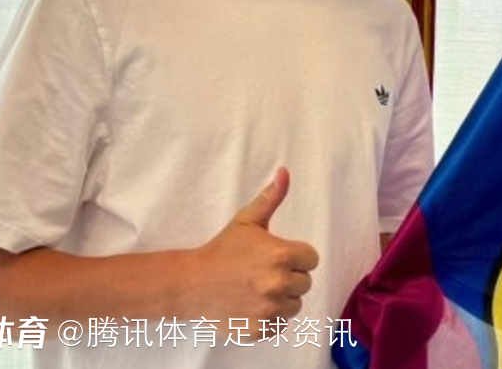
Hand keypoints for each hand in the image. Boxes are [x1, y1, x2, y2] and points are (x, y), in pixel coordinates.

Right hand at [189, 168, 318, 332]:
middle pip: (304, 283)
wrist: (190, 284)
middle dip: (289, 277)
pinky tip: (251, 304)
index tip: (277, 256)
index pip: (311, 259)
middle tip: (263, 272)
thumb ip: (271, 198)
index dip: (296, 257)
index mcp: (281, 255)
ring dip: (281, 299)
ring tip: (257, 288)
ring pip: (294, 305)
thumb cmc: (221, 250)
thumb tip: (285, 172)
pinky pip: (279, 324)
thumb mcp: (247, 221)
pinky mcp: (260, 329)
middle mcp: (278, 283)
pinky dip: (269, 318)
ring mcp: (269, 309)